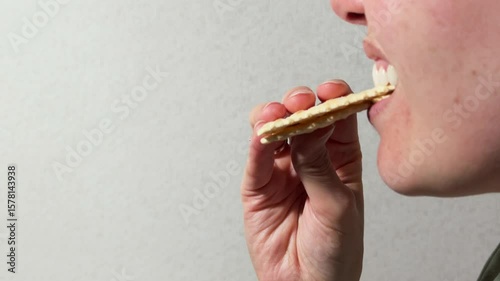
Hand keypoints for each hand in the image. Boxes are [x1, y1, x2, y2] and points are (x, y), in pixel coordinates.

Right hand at [241, 80, 363, 280]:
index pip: (337, 118)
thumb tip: (310, 125)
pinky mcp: (258, 185)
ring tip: (277, 114)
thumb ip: (321, 166)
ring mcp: (283, 171)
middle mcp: (311, 160)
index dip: (334, 99)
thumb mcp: (337, 207)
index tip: (330, 92)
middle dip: (301, 104)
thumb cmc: (335, 253)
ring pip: (276, 131)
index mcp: (341, 160)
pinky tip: (261, 134)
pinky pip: (256, 158)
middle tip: (300, 103)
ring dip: (274, 116)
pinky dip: (257, 143)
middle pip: (304, 118)